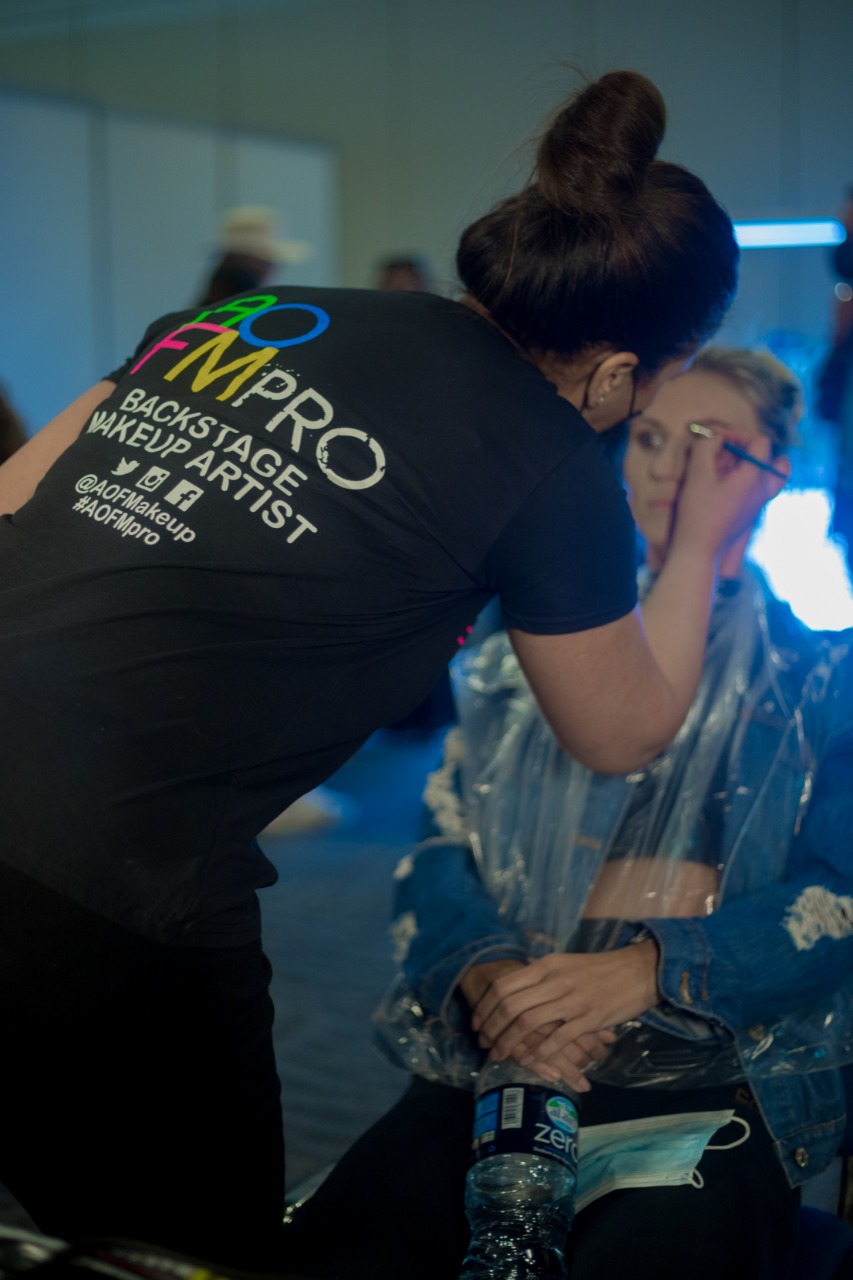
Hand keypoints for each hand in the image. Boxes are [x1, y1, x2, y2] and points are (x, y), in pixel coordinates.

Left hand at [460, 959, 616, 1091]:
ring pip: (528, 1023)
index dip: (485, 1007)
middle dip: (492, 1029)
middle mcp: (555, 980)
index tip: (477, 1023)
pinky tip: (530, 1060)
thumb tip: (516, 987)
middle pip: (510, 1006)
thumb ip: (541, 974)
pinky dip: (539, 1051)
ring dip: (509, 1043)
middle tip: (485, 1044)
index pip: (504, 986)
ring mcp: (572, 1000)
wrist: (638, 971)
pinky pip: (557, 1038)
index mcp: (546, 965)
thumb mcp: (565, 963)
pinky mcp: (589, 1018)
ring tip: (500, 1055)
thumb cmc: (600, 969)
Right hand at [671, 431, 787, 561]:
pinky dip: (746, 481)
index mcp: (755, 477)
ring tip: (725, 469)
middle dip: (746, 450)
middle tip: (725, 455)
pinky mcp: (749, 515)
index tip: (717, 441)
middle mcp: (763, 490)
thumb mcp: (697, 473)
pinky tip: (723, 486)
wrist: (699, 551)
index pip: (760, 441)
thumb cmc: (698, 512)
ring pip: (767, 475)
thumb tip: (716, 437)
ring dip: (747, 465)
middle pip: (769, 458)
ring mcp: (758, 505)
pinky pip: (757, 490)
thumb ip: (706, 446)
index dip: (739, 434)